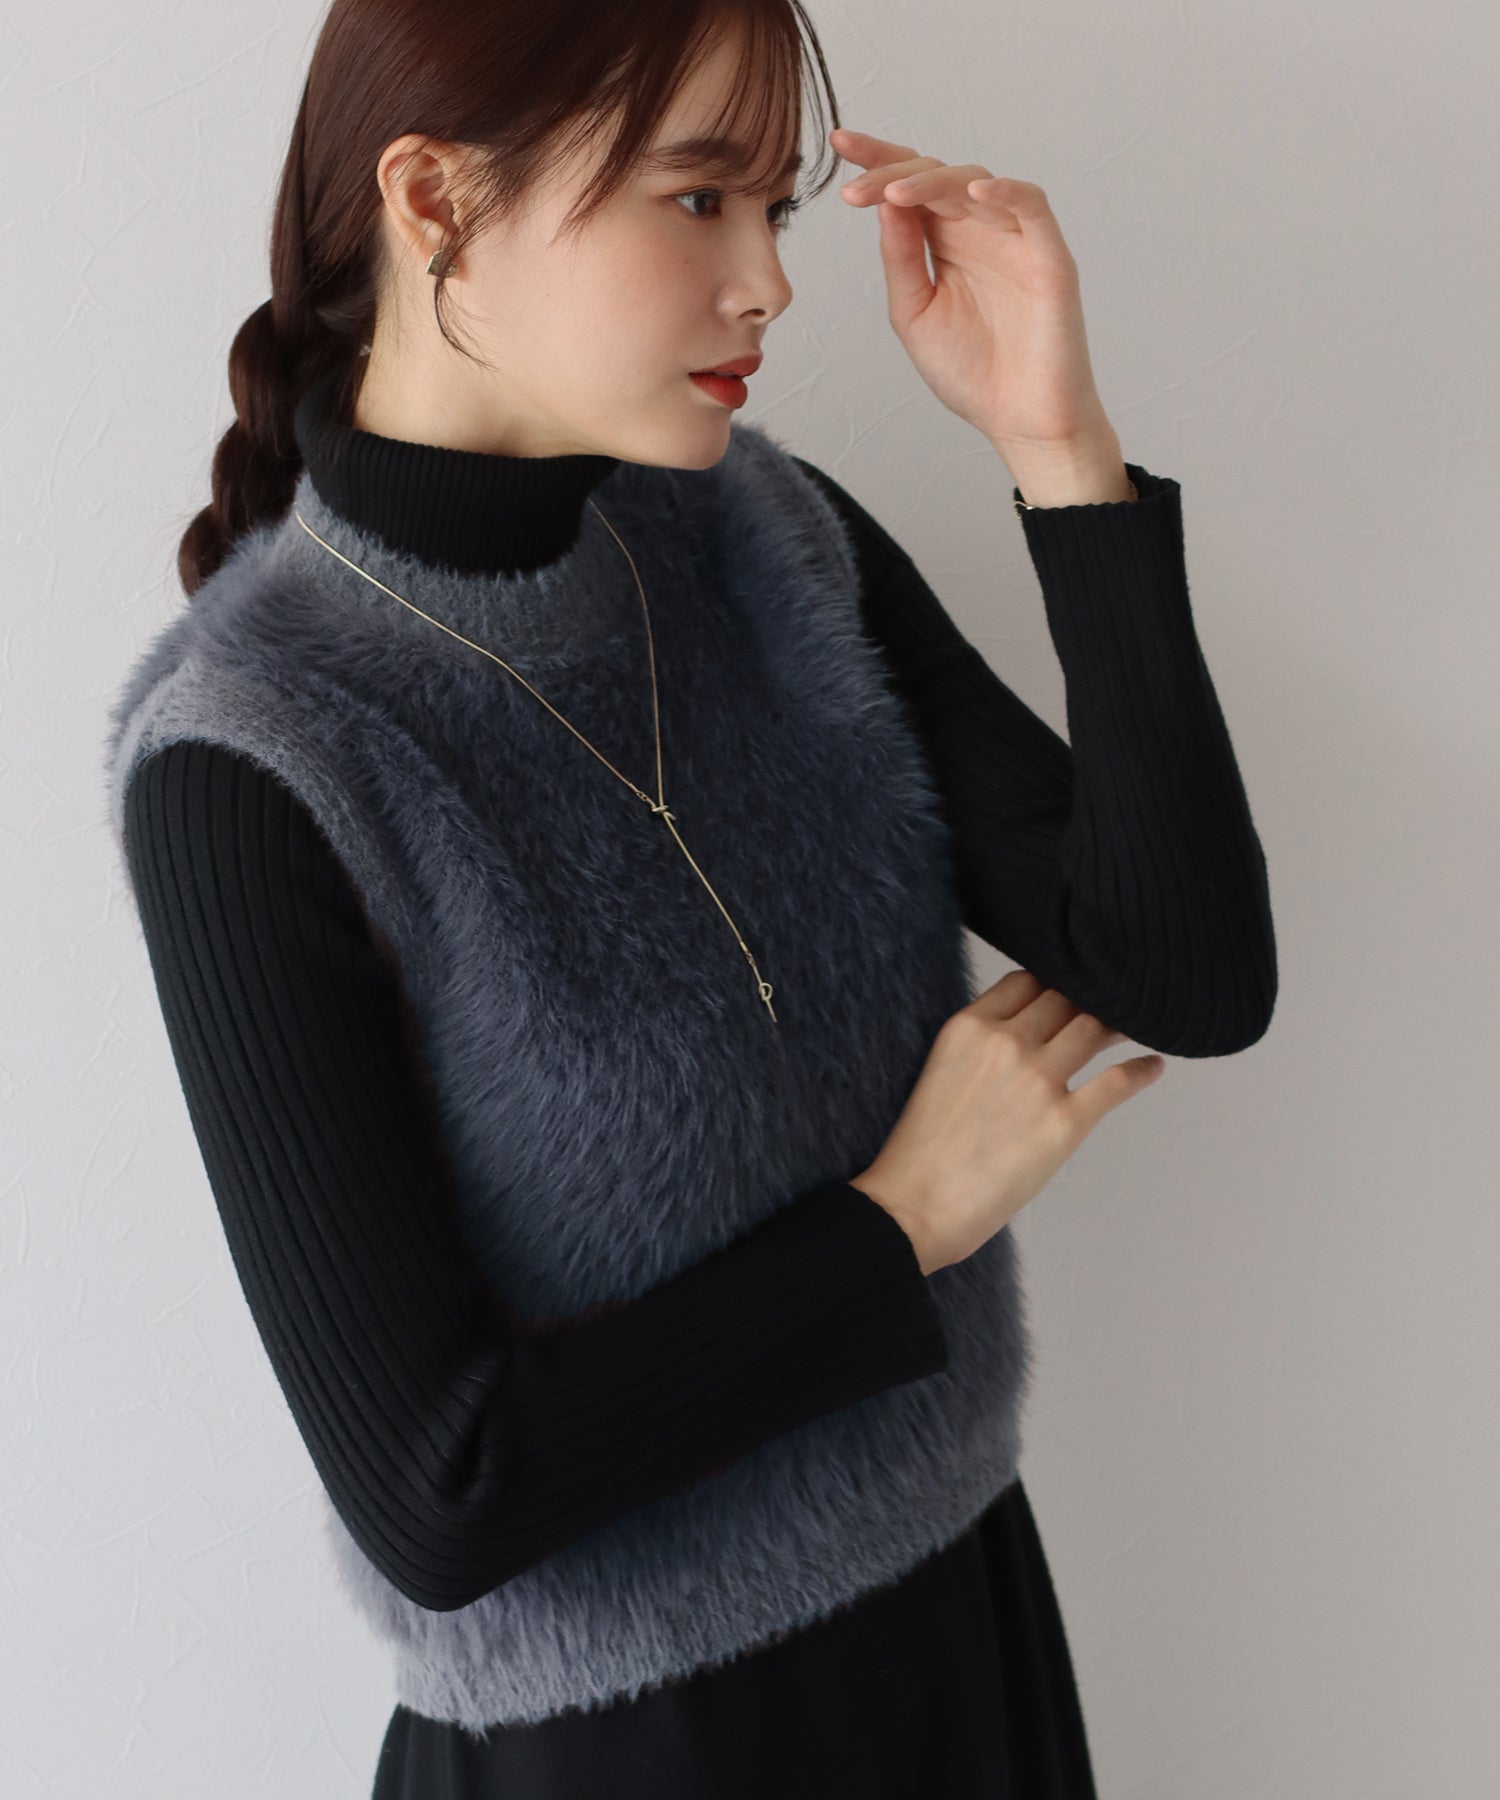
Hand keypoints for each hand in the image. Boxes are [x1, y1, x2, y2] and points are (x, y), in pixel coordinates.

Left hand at [829, 126, 1115, 458]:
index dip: (877, 162)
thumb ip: (901, 259)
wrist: (1021, 421)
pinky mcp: (1049, 254)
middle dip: (892, 173)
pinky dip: (1003, 193)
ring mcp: (1015, 239)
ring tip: (895, 194)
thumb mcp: (915, 313)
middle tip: (854, 188)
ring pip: (975, 182)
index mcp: (945, 243)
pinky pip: (1030, 205)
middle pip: (936, 176)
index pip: (910, 189)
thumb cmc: (972, 373)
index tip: (839, 146)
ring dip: (933, 182)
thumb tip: (884, 203)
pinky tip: (970, 192)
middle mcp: (979, 231)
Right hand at [850, 969, 1165, 1275]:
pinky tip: (1151, 1067)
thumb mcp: (940, 1072)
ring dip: (1118, 1025)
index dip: (1054, 980)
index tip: (1069, 989)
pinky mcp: (1064, 1122)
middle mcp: (1005, 1042)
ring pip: (1093, 1029)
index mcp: (967, 1028)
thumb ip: (978, 1047)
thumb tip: (1022, 1040)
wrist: (914, 1205)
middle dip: (1090, 998)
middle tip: (1110, 1006)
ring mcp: (1037, 1080)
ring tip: (1131, 1028)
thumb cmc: (921, 1152)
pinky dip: (1140, 1071)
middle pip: (1065, 998)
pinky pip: (1116, 1082)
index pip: (1026, 980)